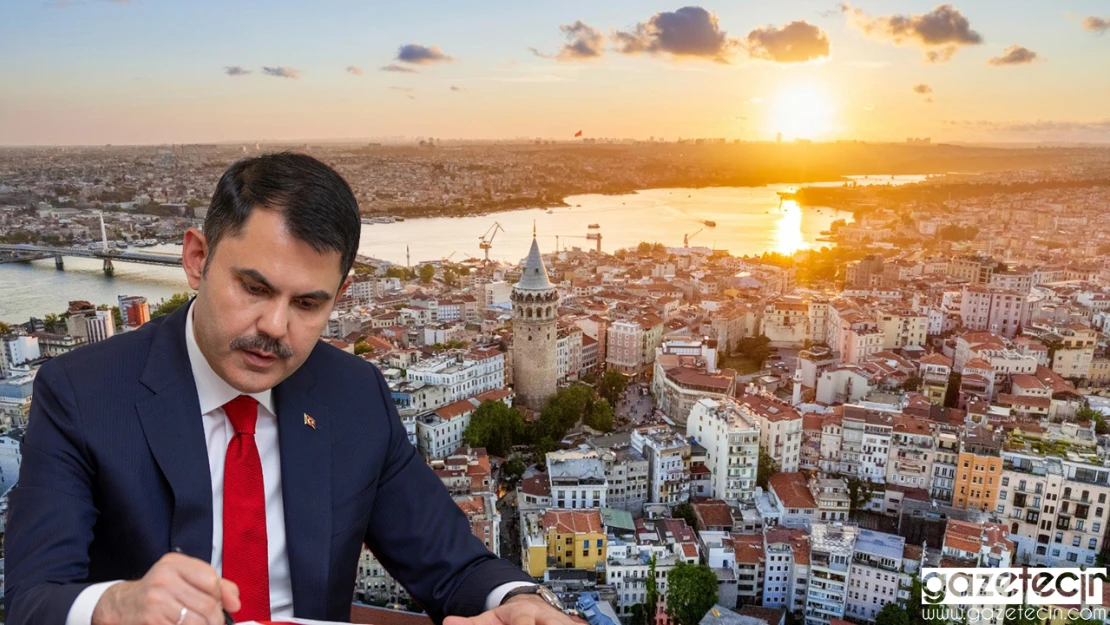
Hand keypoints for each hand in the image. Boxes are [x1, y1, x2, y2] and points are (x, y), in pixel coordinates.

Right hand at [91, 552, 240, 624]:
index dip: (219, 596)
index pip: (211, 580)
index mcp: (174, 564)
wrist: (120, 606)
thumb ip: (216, 585)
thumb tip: (235, 603)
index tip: (218, 604)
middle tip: (213, 622)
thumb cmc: (159, 592)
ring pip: (198, 621)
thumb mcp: (184, 578)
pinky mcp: (151, 621)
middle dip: (215, 619)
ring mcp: (155, 601)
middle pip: (208, 604)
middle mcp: (163, 579)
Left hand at [445, 594, 584, 624]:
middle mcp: (546, 618)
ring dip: (564, 624)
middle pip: (551, 622)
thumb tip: (449, 623)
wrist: (531, 605)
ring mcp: (560, 623)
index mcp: (525, 612)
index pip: (524, 621)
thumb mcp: (491, 618)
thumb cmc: (511, 616)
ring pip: (564, 623)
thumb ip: (471, 624)